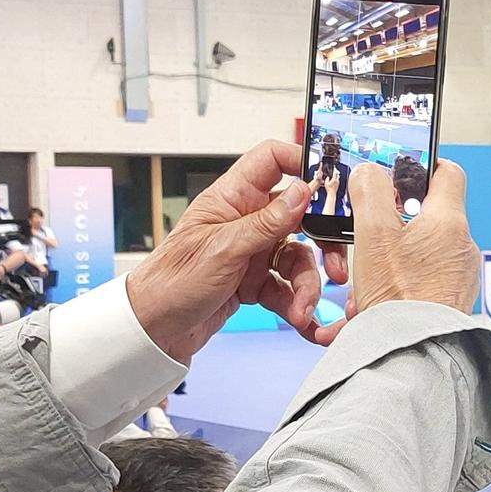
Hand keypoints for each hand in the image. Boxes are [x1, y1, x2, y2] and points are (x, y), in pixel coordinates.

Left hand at [125, 140, 352, 358]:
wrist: (154, 331)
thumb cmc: (170, 283)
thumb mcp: (223, 250)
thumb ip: (267, 222)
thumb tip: (302, 191)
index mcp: (231, 199)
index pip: (272, 160)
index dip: (302, 162)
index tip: (331, 181)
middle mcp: (245, 221)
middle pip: (300, 216)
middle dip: (322, 242)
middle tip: (336, 263)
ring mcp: (252, 252)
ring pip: (298, 258)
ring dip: (307, 285)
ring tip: (303, 309)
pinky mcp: (254, 282)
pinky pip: (288, 288)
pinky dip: (297, 304)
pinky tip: (302, 321)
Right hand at [346, 159, 478, 315]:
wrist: (414, 355)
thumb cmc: (399, 298)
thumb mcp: (372, 233)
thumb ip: (370, 191)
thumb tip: (371, 172)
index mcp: (449, 221)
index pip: (446, 172)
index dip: (422, 165)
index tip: (401, 171)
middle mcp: (461, 247)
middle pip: (423, 219)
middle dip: (388, 231)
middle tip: (366, 243)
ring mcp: (458, 277)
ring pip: (415, 258)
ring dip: (384, 268)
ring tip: (362, 291)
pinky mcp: (449, 302)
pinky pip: (418, 286)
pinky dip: (393, 293)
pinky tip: (369, 311)